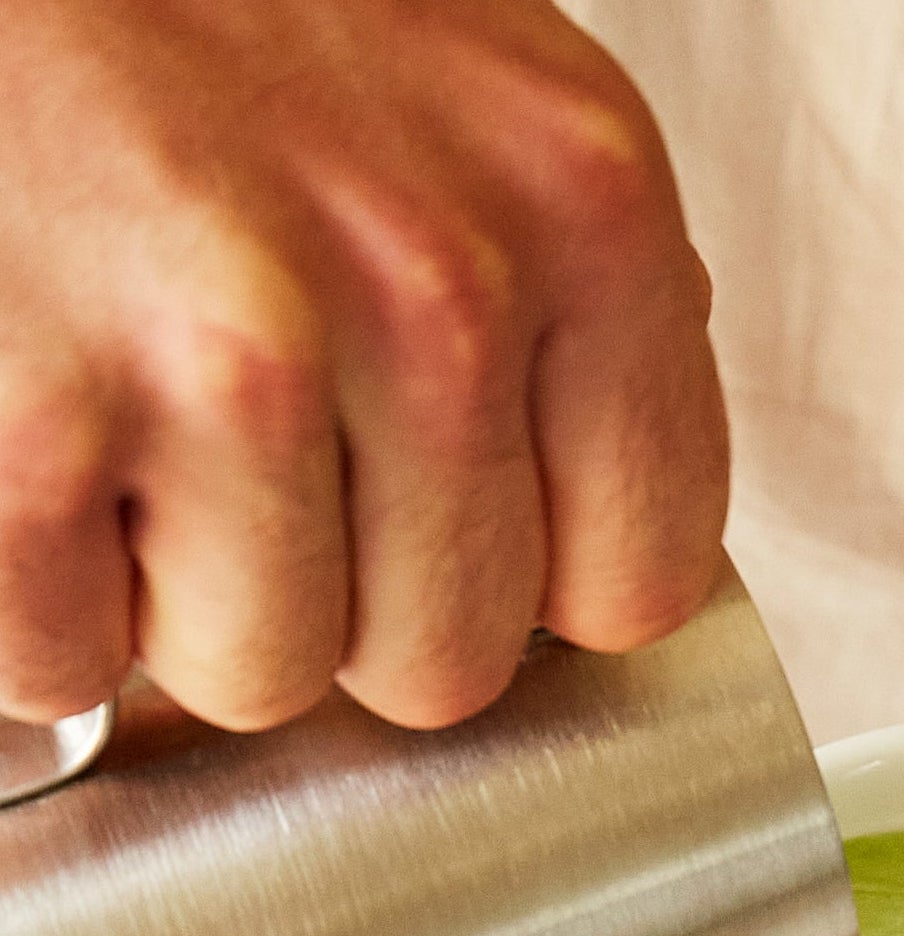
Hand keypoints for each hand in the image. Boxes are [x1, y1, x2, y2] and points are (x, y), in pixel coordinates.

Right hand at [0, 0, 726, 733]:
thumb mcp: (460, 87)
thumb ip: (557, 300)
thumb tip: (602, 499)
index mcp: (583, 204)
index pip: (639, 579)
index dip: (524, 585)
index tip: (440, 516)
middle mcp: (434, 287)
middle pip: (449, 661)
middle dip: (340, 594)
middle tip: (240, 431)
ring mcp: (233, 359)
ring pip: (266, 677)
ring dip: (176, 590)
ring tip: (120, 400)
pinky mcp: (28, 431)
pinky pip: (60, 659)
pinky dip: (26, 589)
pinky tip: (28, 425)